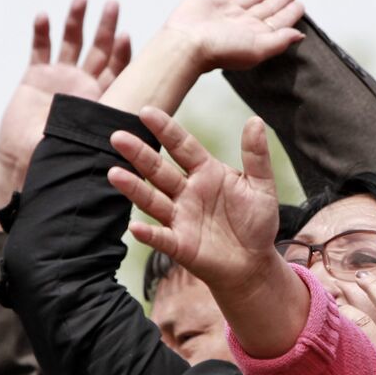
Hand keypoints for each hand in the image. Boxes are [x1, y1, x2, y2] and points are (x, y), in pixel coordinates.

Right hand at [0, 0, 130, 227]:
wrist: (25, 161)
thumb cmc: (59, 157)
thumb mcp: (91, 143)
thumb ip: (110, 131)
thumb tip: (141, 136)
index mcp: (101, 99)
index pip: (119, 70)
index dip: (123, 52)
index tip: (127, 36)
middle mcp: (83, 85)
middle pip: (99, 49)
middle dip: (106, 26)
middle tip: (113, 4)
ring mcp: (59, 78)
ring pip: (71, 43)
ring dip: (76, 21)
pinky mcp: (35, 77)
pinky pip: (39, 49)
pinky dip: (41, 32)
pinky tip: (44, 16)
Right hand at [108, 107, 281, 294]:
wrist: (254, 262)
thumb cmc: (256, 222)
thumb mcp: (262, 186)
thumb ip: (256, 156)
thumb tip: (255, 120)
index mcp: (205, 172)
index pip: (182, 146)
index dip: (165, 130)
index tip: (147, 112)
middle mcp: (186, 192)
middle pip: (158, 169)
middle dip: (139, 153)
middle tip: (117, 136)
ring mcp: (180, 218)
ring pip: (152, 199)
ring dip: (134, 188)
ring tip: (113, 174)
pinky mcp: (179, 244)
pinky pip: (160, 237)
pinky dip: (148, 233)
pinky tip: (134, 226)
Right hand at [163, 0, 304, 71]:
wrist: (187, 42)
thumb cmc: (220, 50)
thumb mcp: (257, 49)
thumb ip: (279, 41)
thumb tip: (299, 36)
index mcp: (254, 35)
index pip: (277, 21)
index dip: (290, 13)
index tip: (301, 4)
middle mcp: (242, 22)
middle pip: (267, 7)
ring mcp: (227, 10)